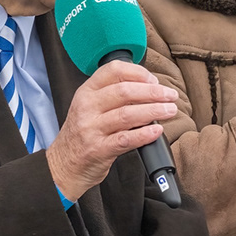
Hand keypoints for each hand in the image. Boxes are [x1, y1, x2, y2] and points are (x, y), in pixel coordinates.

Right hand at [43, 60, 176, 201]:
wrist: (64, 164)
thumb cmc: (83, 134)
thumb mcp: (90, 107)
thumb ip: (113, 96)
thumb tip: (149, 88)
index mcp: (86, 92)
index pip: (113, 71)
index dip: (138, 73)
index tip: (154, 80)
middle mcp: (87, 107)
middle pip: (125, 92)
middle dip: (153, 92)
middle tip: (170, 96)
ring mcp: (91, 128)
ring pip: (127, 114)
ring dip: (154, 111)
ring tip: (170, 110)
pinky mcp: (99, 149)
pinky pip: (125, 139)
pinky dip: (144, 134)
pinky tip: (157, 131)